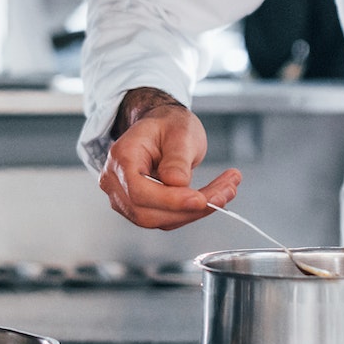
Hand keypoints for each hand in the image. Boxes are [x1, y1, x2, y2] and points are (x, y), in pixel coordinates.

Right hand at [97, 87, 241, 229]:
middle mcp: (116, 181)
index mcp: (122, 157)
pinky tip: (214, 197)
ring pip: (160, 219)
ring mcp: (125, 198)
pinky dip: (192, 212)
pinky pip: (166, 218)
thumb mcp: (180, 131)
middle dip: (190, 209)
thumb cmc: (168, 124)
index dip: (169, 200)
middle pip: (148, 211)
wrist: (162, 126)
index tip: (200, 199)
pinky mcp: (141, 207)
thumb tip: (178, 184)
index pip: (139, 190)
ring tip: (226, 191)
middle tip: (225, 192)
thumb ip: (177, 158)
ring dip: (196, 212)